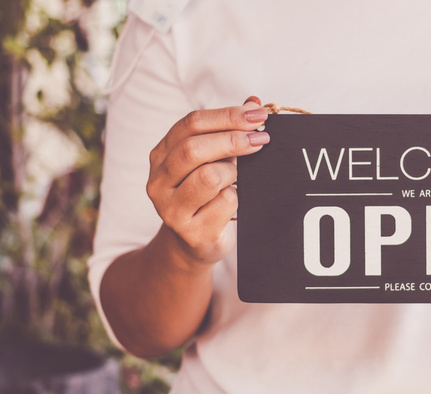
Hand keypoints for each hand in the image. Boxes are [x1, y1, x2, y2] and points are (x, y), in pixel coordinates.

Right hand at [146, 96, 268, 264]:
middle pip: (194, 149)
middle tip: (261, 139)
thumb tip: (254, 102)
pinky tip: (234, 201)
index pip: (190, 124)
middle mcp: (159, 181)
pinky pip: (225, 204)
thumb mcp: (211, 161)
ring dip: (233, 172)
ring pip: (209, 177)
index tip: (258, 115)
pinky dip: (237, 197)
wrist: (194, 244)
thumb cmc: (205, 196)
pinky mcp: (191, 232)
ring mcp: (171, 209)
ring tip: (238, 177)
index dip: (227, 116)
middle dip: (233, 139)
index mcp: (161, 155)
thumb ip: (227, 132)